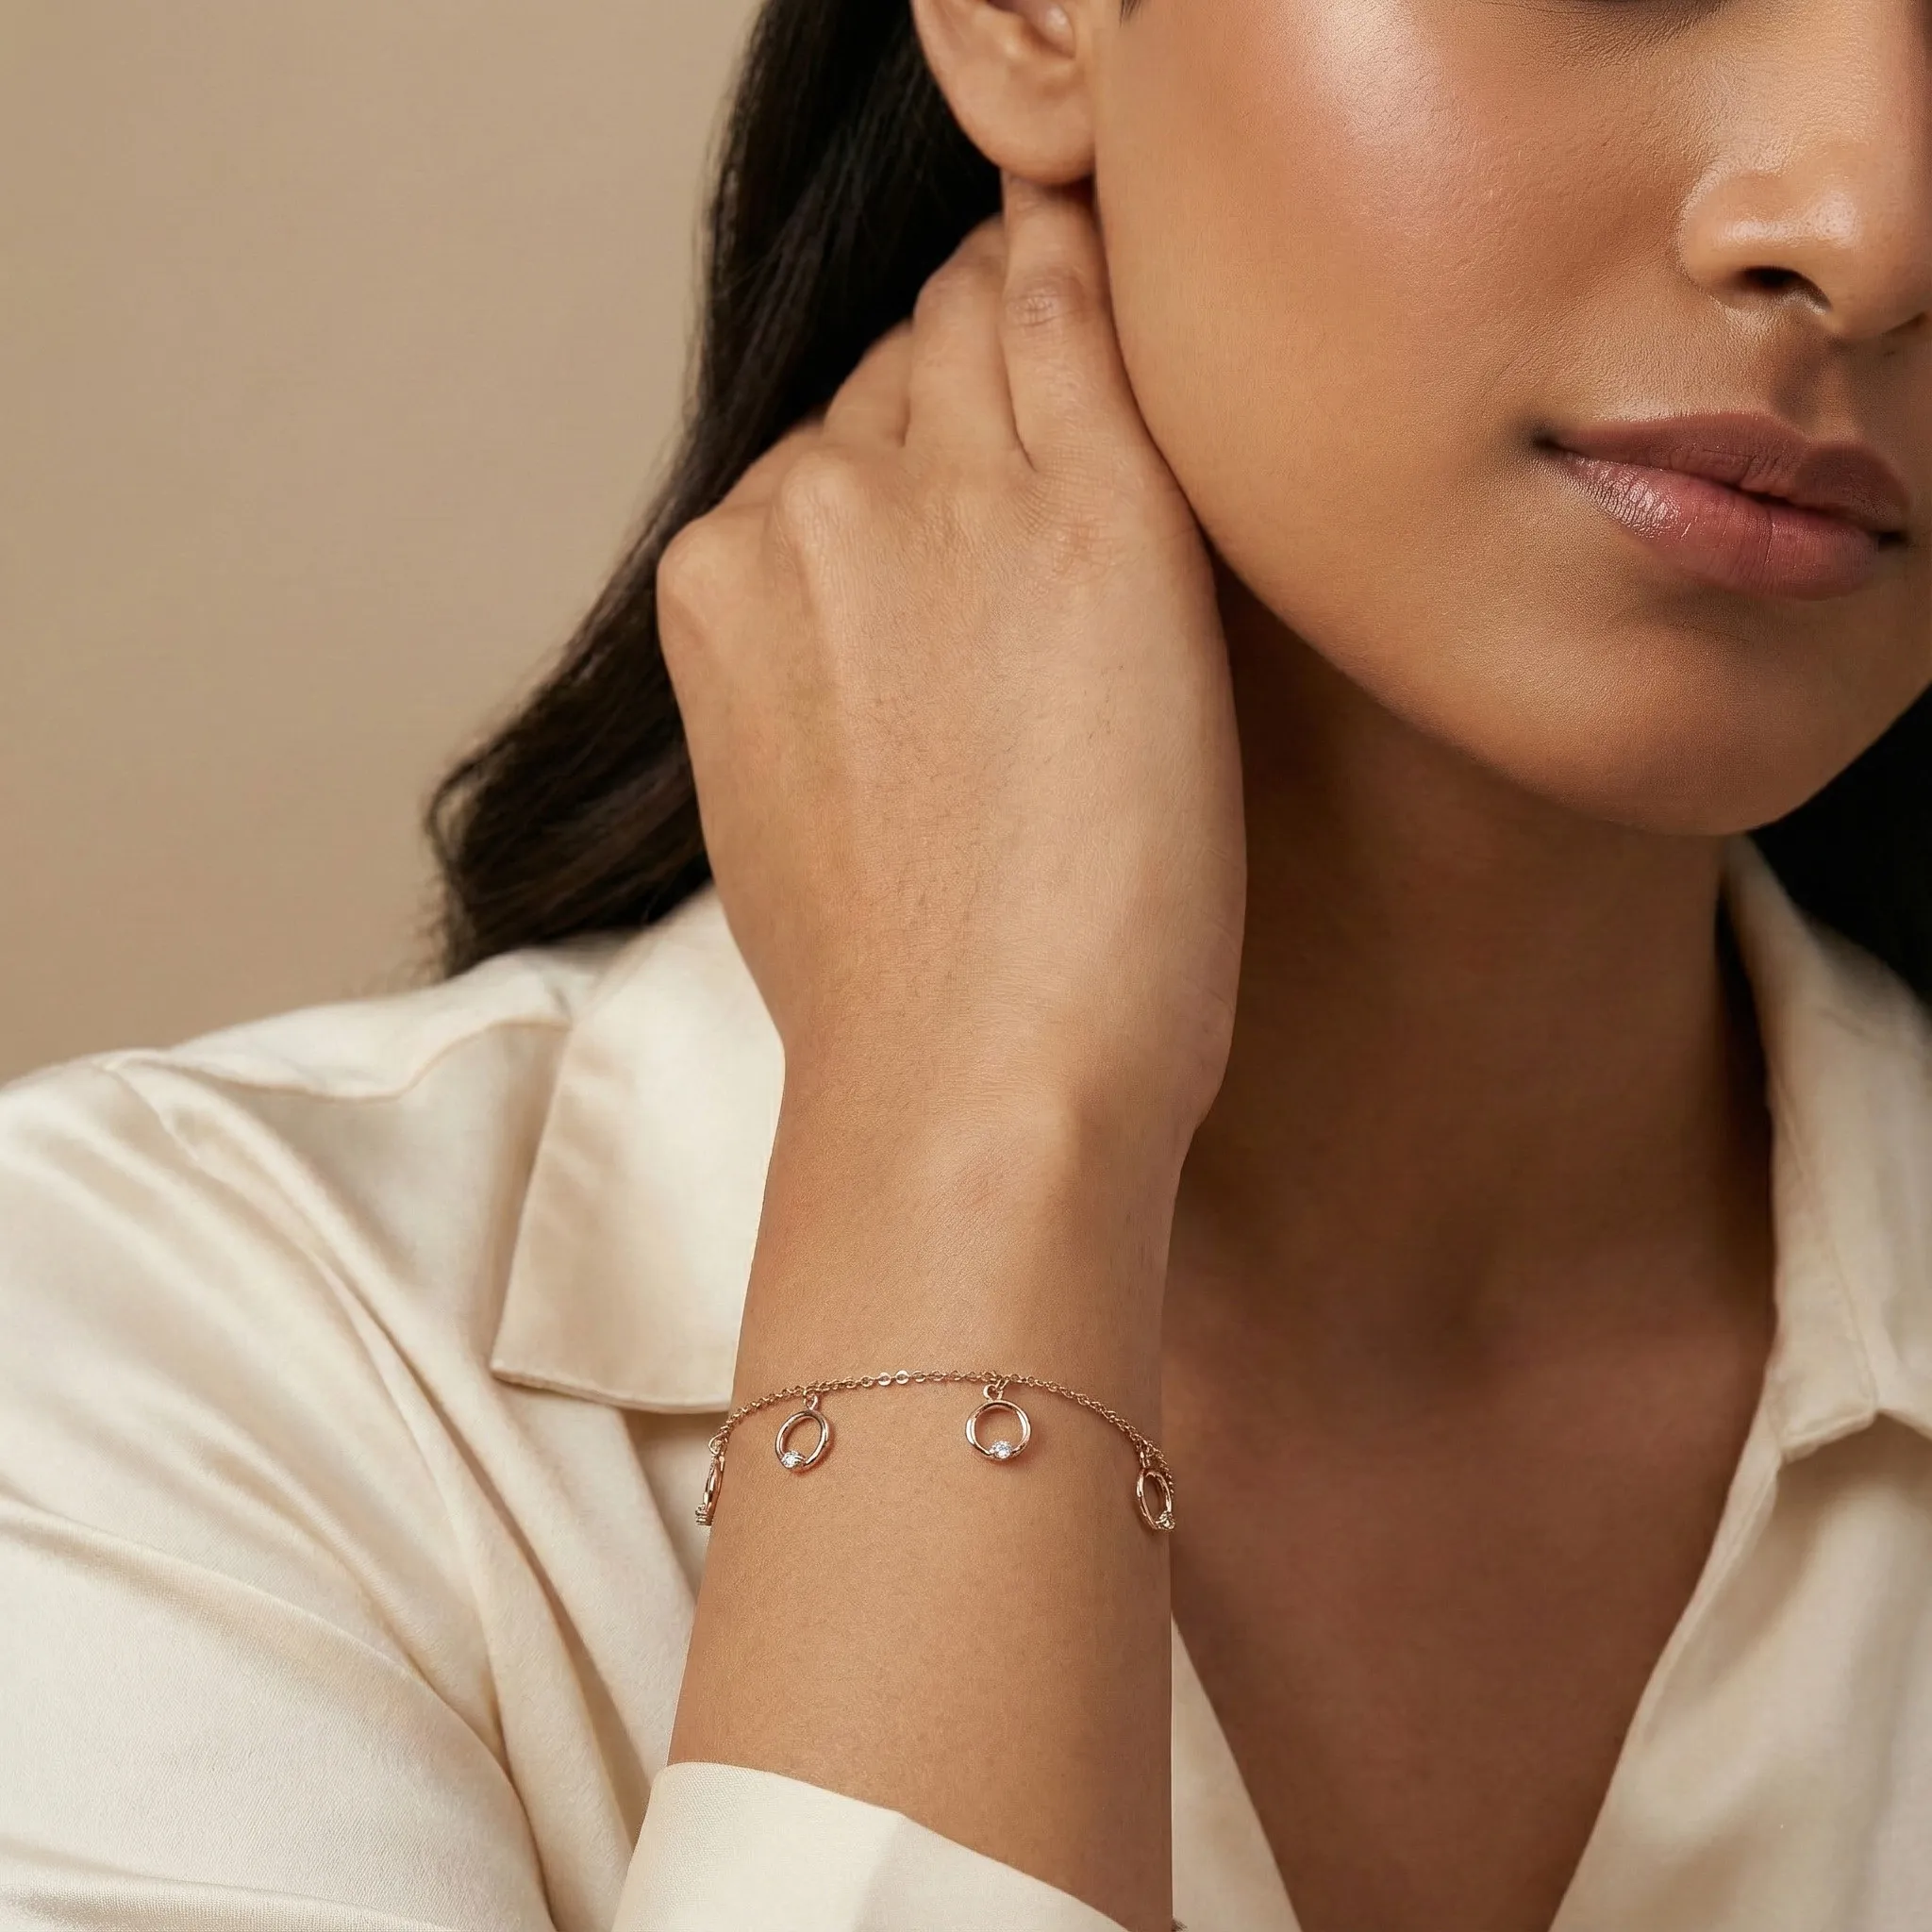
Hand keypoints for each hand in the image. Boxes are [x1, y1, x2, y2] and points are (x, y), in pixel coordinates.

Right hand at [657, 171, 1244, 1166]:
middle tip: (1042, 359)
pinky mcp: (1090, 515)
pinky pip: (1079, 320)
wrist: (971, 1082)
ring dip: (1034, 310)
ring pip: (984, 323)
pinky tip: (1123, 228)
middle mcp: (806, 509)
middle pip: (901, 368)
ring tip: (1093, 292)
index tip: (966, 430)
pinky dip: (1094, 264)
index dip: (908, 434)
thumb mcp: (785, 806)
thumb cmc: (898, 994)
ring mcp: (941, 499)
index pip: (827, 444)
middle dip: (968, 364)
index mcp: (721, 583)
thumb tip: (868, 634)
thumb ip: (805, 673)